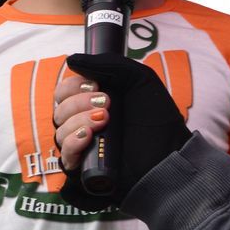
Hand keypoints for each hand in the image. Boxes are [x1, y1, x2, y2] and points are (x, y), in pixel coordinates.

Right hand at [51, 54, 189, 210]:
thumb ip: (107, 64)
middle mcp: (85, 123)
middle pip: (59, 110)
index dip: (72, 86)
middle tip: (107, 103)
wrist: (170, 153)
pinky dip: (72, 143)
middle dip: (78, 102)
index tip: (95, 85)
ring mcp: (84, 146)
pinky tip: (88, 136)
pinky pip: (64, 156)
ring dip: (79, 121)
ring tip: (105, 120)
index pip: (64, 92)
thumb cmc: (157, 117)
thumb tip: (71, 60)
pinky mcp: (85, 168)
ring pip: (60, 131)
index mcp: (93, 102)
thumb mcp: (138, 78)